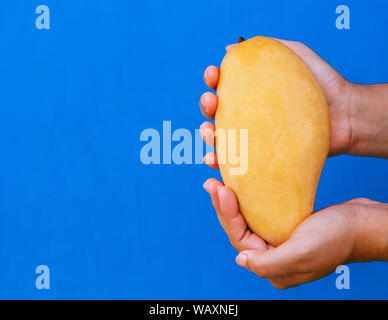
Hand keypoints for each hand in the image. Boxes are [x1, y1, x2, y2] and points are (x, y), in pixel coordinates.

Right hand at [199, 38, 352, 160]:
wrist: (346, 114)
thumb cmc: (323, 83)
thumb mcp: (296, 54)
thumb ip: (268, 46)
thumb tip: (231, 47)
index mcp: (252, 92)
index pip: (224, 85)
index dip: (212, 79)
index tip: (212, 75)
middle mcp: (249, 114)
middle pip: (217, 111)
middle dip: (207, 105)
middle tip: (211, 102)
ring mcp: (255, 137)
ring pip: (222, 138)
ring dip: (208, 134)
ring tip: (210, 131)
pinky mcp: (262, 158)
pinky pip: (236, 162)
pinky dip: (219, 162)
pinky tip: (213, 160)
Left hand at [203, 179, 387, 288]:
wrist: (363, 224)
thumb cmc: (337, 237)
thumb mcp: (303, 253)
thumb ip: (269, 263)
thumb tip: (240, 260)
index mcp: (274, 267)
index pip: (240, 240)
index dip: (227, 215)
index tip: (221, 189)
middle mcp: (272, 256)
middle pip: (239, 229)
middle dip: (224, 206)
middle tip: (211, 182)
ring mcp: (278, 241)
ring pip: (247, 220)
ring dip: (232, 202)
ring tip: (218, 181)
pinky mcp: (285, 226)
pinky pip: (259, 213)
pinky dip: (248, 200)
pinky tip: (240, 187)